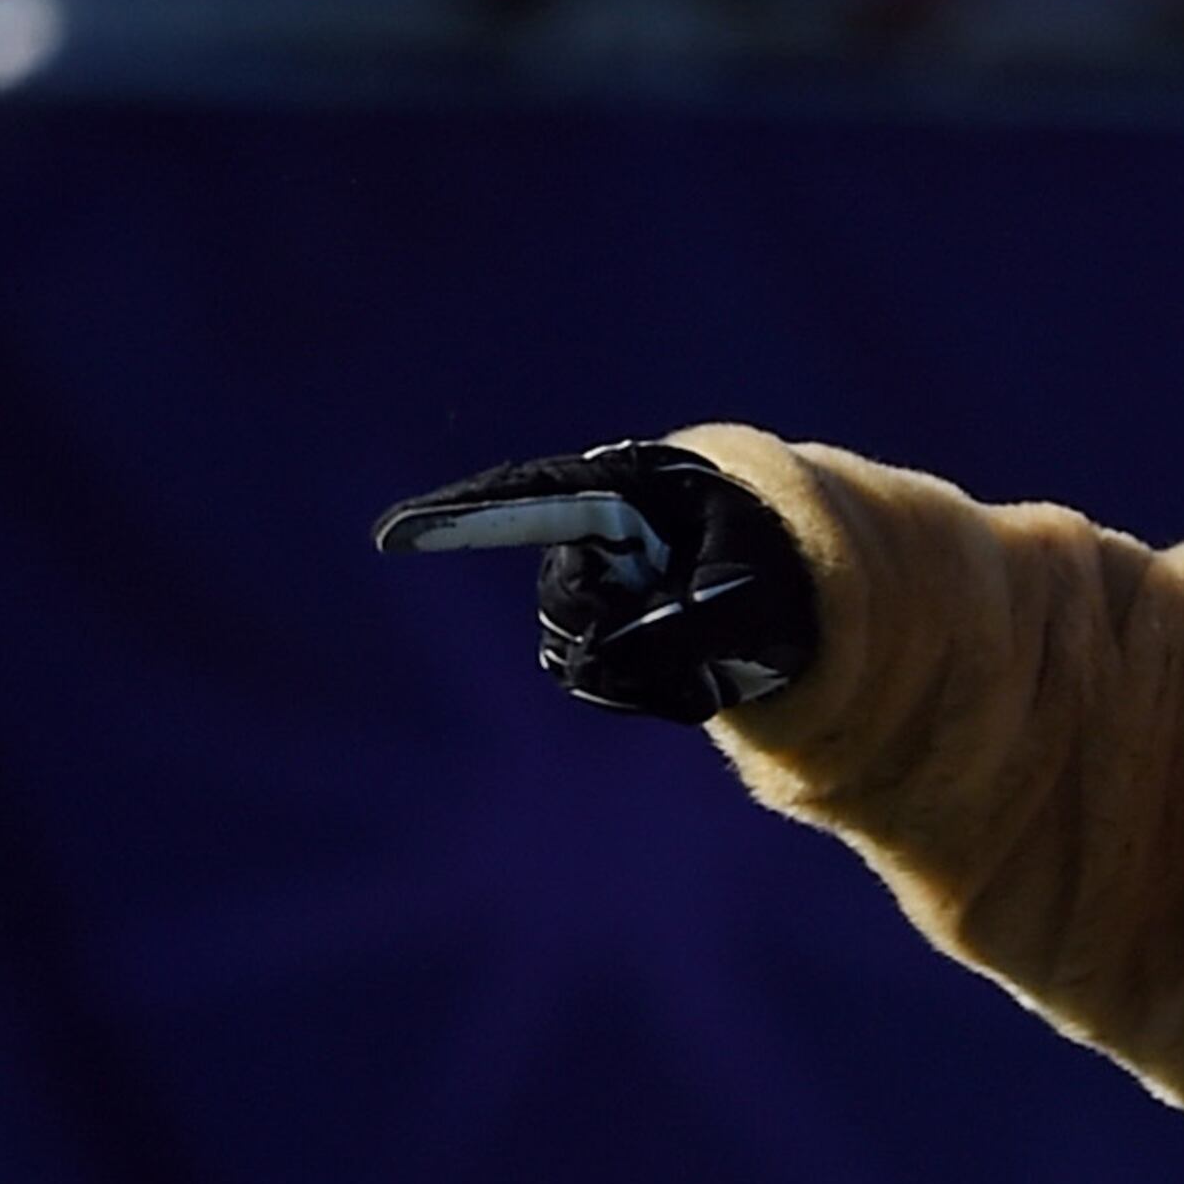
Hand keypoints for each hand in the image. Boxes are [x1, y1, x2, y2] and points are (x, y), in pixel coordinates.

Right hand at [373, 439, 816, 719]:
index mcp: (617, 489)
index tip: (396, 535)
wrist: (787, 592)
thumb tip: (614, 655)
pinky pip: (598, 682)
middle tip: (699, 630)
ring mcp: (587, 587)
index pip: (525, 497)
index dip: (461, 517)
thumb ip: (693, 623)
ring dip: (644, 670)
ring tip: (710, 654)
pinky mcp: (597, 637)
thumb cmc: (771, 567)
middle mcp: (586, 534)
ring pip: (575, 651)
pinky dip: (653, 693)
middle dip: (619, 630)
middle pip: (562, 599)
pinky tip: (694, 676)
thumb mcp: (752, 593)